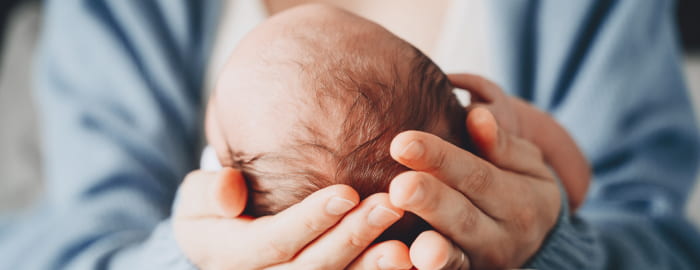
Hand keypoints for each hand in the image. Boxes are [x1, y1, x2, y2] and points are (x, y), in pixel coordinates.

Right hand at [173, 168, 412, 268]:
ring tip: (407, 247)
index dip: (311, 220)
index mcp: (232, 258)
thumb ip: (208, 193)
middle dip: (353, 238)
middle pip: (314, 267)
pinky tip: (408, 266)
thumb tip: (229, 192)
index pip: (275, 242)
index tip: (348, 191)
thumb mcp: (196, 199)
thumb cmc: (214, 213)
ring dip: (371, 267)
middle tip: (390, 207)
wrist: (221, 244)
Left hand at [388, 108, 560, 268]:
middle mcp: (502, 238)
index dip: (439, 159)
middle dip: (430, 201)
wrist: (536, 243)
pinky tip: (405, 262)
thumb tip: (476, 114)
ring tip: (412, 240)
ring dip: (432, 249)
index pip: (475, 175)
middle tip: (399, 185)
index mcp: (519, 201)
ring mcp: (482, 264)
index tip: (402, 141)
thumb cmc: (520, 190)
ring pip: (455, 256)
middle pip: (462, 218)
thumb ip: (501, 144)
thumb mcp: (526, 166)